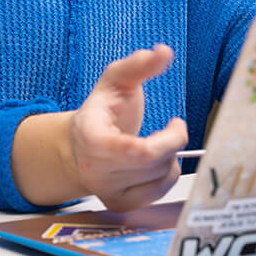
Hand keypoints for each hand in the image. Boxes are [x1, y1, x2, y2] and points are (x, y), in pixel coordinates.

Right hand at [69, 44, 187, 212]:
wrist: (79, 146)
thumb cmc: (101, 112)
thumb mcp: (115, 80)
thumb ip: (138, 65)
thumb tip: (163, 51)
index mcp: (91, 137)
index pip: (134, 151)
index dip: (166, 141)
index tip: (176, 122)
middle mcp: (95, 170)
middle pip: (153, 164)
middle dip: (173, 143)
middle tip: (173, 128)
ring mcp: (107, 191)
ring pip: (159, 179)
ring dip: (171, 158)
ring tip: (159, 144)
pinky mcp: (120, 204)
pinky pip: (158, 193)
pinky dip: (167, 175)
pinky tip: (157, 162)